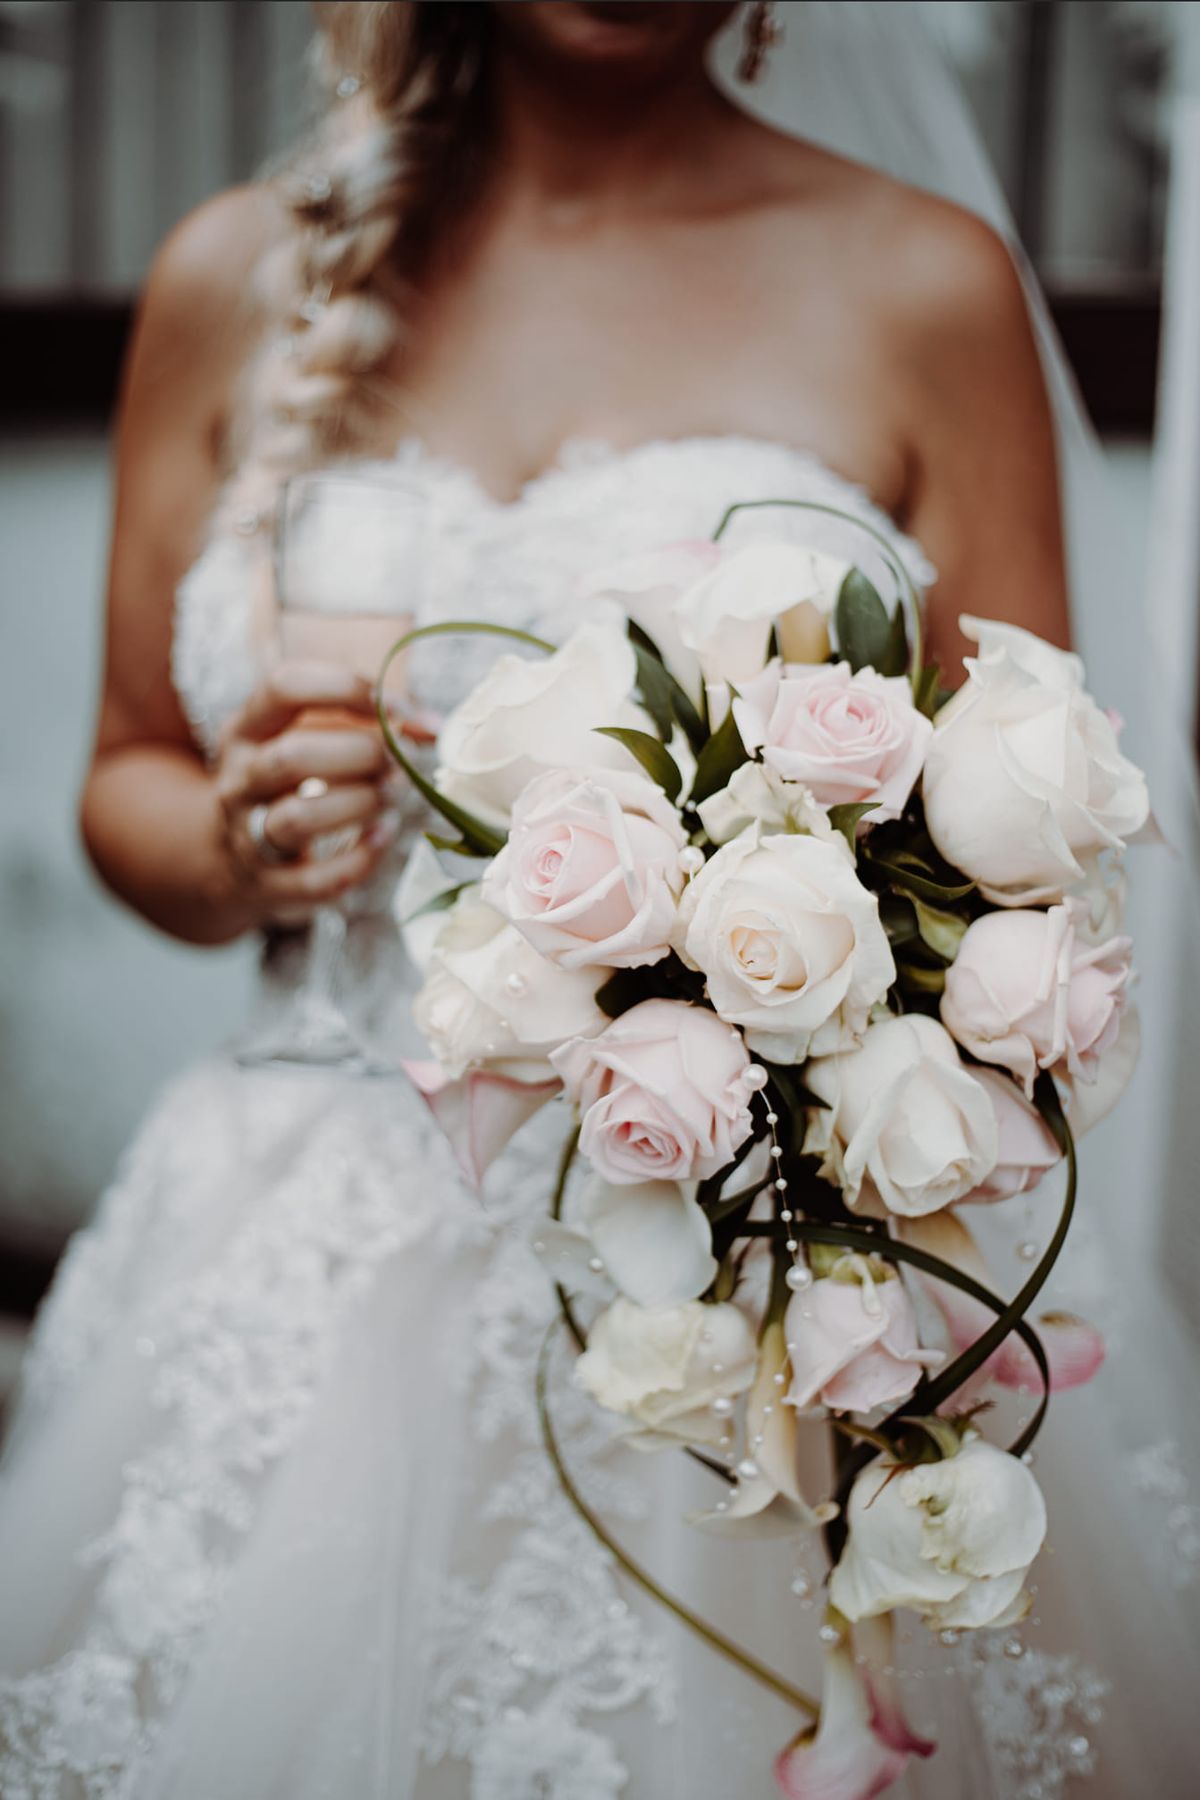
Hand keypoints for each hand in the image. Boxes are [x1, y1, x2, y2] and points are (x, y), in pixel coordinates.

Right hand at [215, 661, 399, 927]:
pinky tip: (385, 834)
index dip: (346, 688)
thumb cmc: (287, 787)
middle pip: (292, 756)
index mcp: (245, 731)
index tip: (397, 706)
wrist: (229, 864)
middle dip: (360, 753)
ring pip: (299, 818)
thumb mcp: (304, 743)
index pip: (284, 687)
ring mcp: (247, 835)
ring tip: (394, 794)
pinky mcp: (269, 886)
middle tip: (400, 759)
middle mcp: (239, 780)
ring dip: (360, 803)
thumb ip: (364, 725)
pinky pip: (317, 879)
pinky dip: (360, 858)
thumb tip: (430, 725)